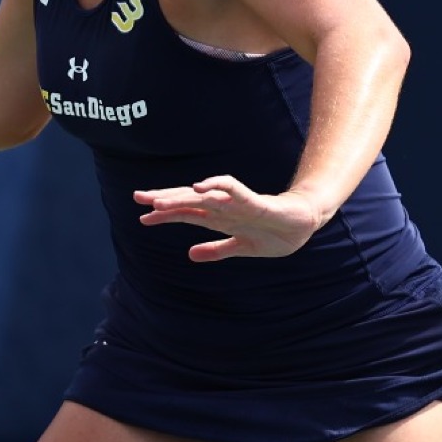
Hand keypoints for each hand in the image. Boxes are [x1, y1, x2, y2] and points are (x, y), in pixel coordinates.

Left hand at [134, 176, 326, 261]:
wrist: (304, 225)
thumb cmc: (272, 233)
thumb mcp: (240, 247)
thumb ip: (216, 250)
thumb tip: (190, 255)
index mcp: (220, 219)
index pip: (187, 214)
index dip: (165, 215)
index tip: (142, 218)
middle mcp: (224, 209)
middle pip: (189, 202)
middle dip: (164, 199)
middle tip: (137, 198)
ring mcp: (237, 204)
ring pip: (204, 197)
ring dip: (181, 197)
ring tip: (158, 201)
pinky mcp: (255, 202)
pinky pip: (233, 190)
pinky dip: (217, 186)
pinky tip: (200, 187)